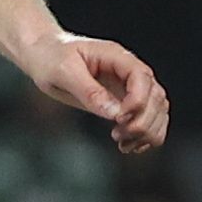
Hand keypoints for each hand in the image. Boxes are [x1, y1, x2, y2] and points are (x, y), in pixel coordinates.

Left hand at [26, 31, 171, 154]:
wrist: (43, 56)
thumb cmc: (50, 58)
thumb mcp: (64, 72)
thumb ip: (89, 92)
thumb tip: (115, 113)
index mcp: (116, 57)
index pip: (142, 78)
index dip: (138, 101)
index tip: (119, 119)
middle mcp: (128, 71)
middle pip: (156, 97)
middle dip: (143, 122)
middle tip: (118, 136)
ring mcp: (129, 87)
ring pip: (158, 110)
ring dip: (147, 132)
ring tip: (124, 144)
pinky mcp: (125, 101)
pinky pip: (149, 119)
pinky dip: (145, 136)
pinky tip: (129, 146)